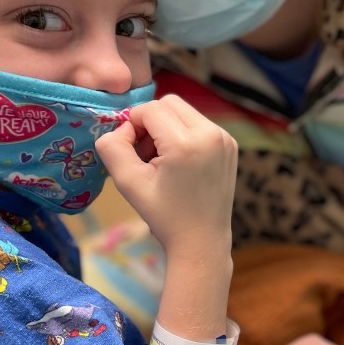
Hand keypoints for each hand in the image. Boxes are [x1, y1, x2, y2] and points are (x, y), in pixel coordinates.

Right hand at [95, 94, 237, 255]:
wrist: (201, 241)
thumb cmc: (164, 215)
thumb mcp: (127, 182)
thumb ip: (112, 147)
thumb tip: (120, 126)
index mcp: (186, 143)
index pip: (150, 109)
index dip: (132, 125)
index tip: (131, 151)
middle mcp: (211, 134)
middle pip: (169, 103)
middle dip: (151, 123)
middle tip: (147, 155)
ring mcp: (225, 138)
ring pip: (184, 112)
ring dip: (167, 128)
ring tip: (164, 162)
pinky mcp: (230, 144)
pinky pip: (199, 124)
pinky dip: (184, 135)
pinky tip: (180, 164)